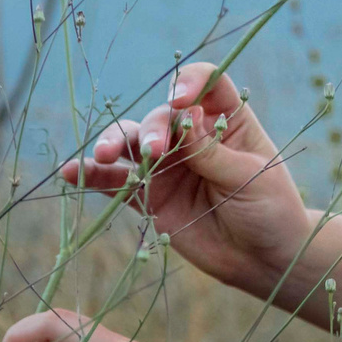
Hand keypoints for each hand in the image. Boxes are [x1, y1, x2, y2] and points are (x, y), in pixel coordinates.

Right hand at [60, 62, 312, 294]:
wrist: (262, 258)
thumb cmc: (269, 209)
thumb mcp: (249, 177)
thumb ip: (212, 151)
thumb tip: (186, 115)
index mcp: (226, 120)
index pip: (206, 84)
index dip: (190, 83)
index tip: (182, 98)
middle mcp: (192, 136)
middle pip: (162, 116)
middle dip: (153, 128)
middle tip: (154, 151)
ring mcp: (168, 166)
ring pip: (132, 143)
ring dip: (114, 144)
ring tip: (103, 157)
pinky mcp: (150, 197)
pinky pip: (116, 182)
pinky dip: (93, 176)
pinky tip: (72, 172)